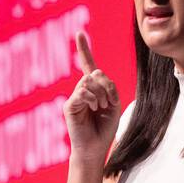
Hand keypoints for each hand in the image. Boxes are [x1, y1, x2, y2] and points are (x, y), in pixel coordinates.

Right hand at [63, 30, 120, 161]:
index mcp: (94, 90)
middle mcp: (82, 91)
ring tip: (101, 107)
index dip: (84, 50)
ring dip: (101, 93)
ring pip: (89, 81)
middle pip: (95, 73)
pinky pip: (82, 91)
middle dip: (106, 85)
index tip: (78, 33)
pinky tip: (94, 108)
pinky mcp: (69, 106)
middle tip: (109, 102)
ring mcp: (75, 98)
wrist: (95, 149)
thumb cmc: (105, 129)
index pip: (88, 66)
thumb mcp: (114, 105)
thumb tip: (92, 77)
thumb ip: (108, 87)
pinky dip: (91, 98)